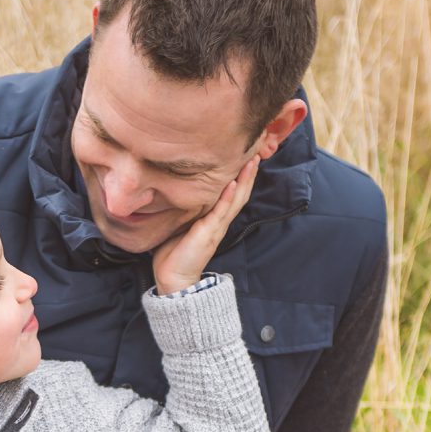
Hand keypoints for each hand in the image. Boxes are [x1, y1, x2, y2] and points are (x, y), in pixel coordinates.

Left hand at [152, 156, 257, 293]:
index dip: (240, 177)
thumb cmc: (174, 254)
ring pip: (236, 200)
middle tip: (256, 152)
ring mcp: (216, 227)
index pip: (232, 194)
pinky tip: (232, 184)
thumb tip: (175, 193)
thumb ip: (185, 212)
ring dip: (244, 180)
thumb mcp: (181, 226)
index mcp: (214, 219)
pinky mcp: (208, 233)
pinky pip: (221, 212)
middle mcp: (219, 222)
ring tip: (252, 162)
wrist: (174, 278)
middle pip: (240, 193)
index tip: (245, 158)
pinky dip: (227, 198)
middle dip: (248, 173)